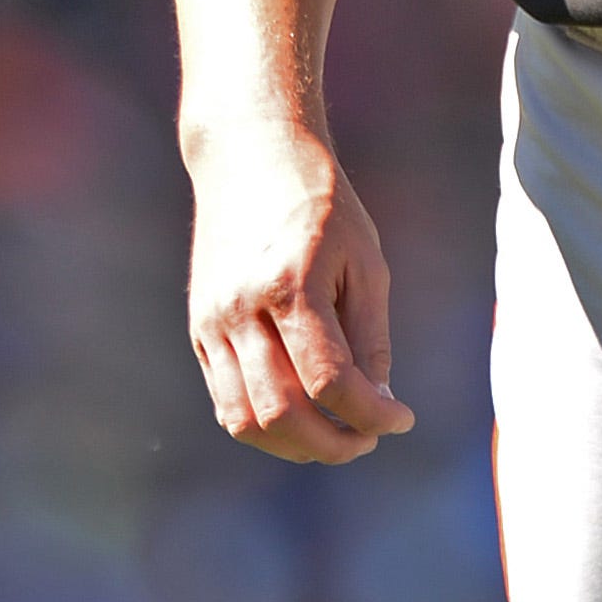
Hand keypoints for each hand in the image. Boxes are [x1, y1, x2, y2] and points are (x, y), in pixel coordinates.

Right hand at [181, 115, 418, 462]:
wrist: (251, 156)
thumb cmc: (322, 204)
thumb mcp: (366, 261)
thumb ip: (370, 336)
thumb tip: (378, 402)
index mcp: (290, 286)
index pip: (329, 380)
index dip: (372, 414)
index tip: (402, 419)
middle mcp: (241, 310)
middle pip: (281, 413)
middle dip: (333, 444)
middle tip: (370, 437)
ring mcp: (212, 323)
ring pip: (244, 420)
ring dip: (295, 445)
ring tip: (338, 435)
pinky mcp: (199, 330)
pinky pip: (225, 401)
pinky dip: (264, 425)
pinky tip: (303, 416)